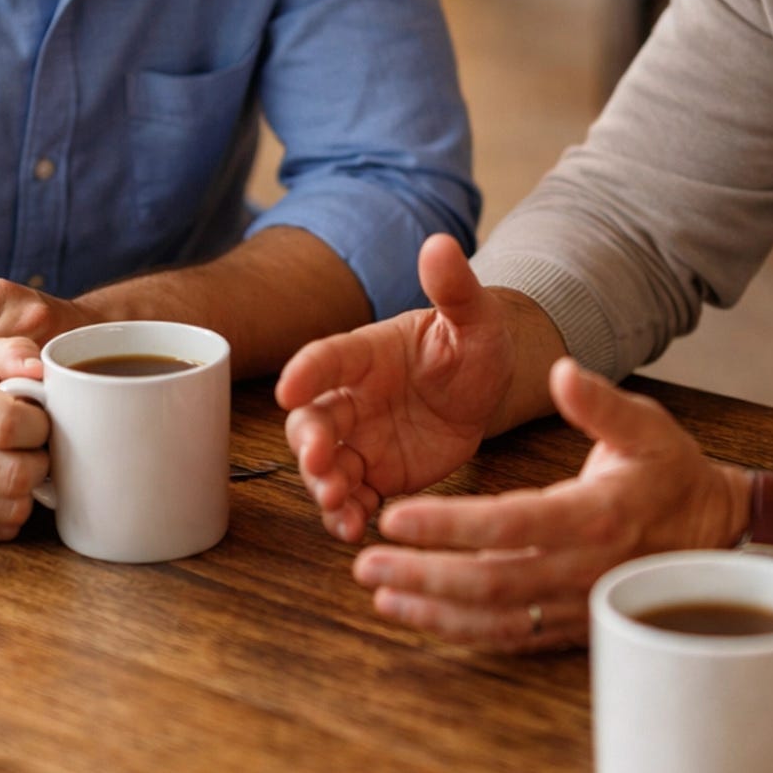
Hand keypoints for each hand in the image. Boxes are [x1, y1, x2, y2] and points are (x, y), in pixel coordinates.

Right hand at [0, 337, 50, 541]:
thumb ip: (11, 353)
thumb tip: (42, 370)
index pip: (10, 424)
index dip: (40, 426)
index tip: (37, 420)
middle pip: (15, 474)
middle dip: (40, 462)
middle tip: (33, 449)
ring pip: (11, 508)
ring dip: (28, 490)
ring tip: (16, 466)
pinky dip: (9, 511)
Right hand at [276, 234, 519, 541]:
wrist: (486, 389)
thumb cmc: (472, 344)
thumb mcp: (473, 318)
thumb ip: (454, 287)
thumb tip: (440, 243)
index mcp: (366, 354)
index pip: (326, 359)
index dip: (305, 373)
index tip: (287, 389)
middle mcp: (352, 398)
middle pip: (312, 420)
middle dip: (309, 443)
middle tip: (319, 461)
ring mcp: (360, 440)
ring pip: (325, 466)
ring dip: (323, 485)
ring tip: (338, 504)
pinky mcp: (375, 475)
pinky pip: (352, 499)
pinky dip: (348, 516)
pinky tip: (354, 530)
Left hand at [351, 357, 749, 650]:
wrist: (716, 534)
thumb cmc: (671, 472)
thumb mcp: (646, 424)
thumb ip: (599, 402)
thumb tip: (561, 371)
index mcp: (597, 514)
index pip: (511, 524)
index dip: (451, 525)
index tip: (398, 517)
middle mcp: (585, 568)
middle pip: (491, 581)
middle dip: (424, 575)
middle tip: (366, 564)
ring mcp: (579, 603)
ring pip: (495, 617)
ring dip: (432, 609)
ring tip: (378, 593)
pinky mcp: (573, 625)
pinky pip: (509, 635)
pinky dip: (459, 630)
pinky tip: (417, 616)